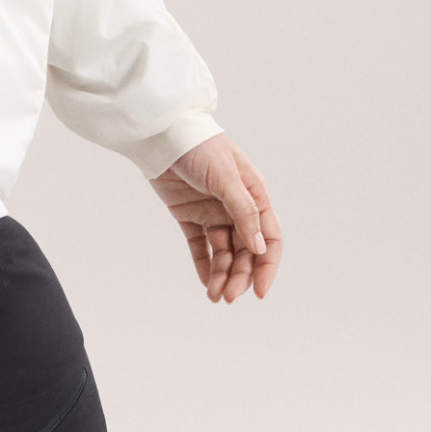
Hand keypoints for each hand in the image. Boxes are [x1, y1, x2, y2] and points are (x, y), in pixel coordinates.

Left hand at [148, 133, 282, 303]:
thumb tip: (259, 248)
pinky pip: (201, 246)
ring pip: (224, 252)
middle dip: (241, 275)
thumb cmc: (200, 148)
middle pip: (246, 251)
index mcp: (254, 195)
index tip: (259, 291)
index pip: (269, 238)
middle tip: (229, 297)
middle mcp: (236, 207)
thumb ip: (243, 212)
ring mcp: (213, 212)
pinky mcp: (189, 215)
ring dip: (223, 275)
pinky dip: (204, 265)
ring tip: (215, 296)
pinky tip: (205, 283)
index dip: (267, 266)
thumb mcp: (226, 178)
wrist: (161, 134)